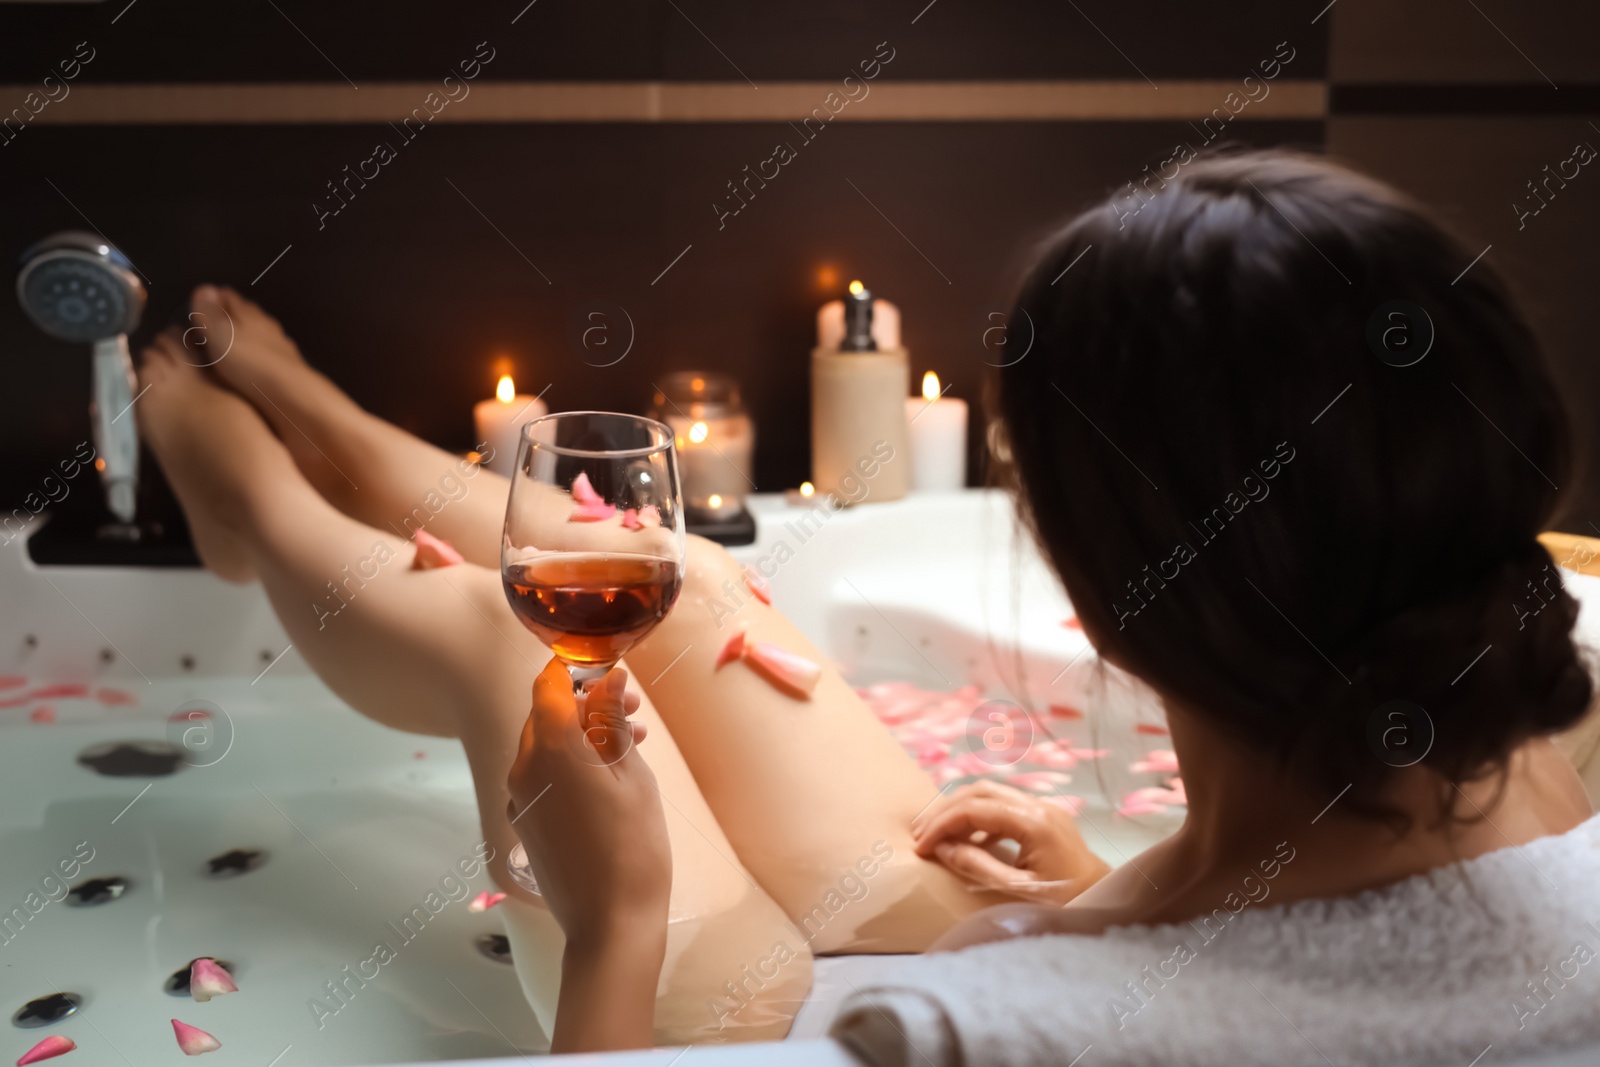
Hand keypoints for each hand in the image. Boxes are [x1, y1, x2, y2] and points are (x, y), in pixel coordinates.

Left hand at [507, 659, 670, 946]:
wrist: (609, 924)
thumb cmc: (632, 848)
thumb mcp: (633, 775)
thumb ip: (612, 721)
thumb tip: (609, 678)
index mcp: (551, 748)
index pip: (550, 685)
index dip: (580, 671)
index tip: (613, 676)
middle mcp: (524, 768)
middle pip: (546, 714)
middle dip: (587, 704)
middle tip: (633, 711)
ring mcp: (519, 798)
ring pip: (545, 746)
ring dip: (582, 735)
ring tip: (630, 744)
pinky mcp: (525, 822)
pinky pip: (543, 777)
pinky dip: (571, 765)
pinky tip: (608, 778)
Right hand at [911, 780, 1109, 904]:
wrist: (1108, 904)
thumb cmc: (1067, 903)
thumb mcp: (1018, 891)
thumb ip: (978, 866)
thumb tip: (942, 849)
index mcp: (1034, 822)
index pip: (974, 810)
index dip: (941, 824)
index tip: (920, 846)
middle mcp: (1039, 805)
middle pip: (979, 791)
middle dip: (945, 809)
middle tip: (919, 834)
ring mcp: (1044, 808)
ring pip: (990, 794)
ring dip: (960, 810)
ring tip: (935, 834)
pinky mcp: (1046, 818)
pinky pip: (1004, 807)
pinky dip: (979, 819)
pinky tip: (965, 841)